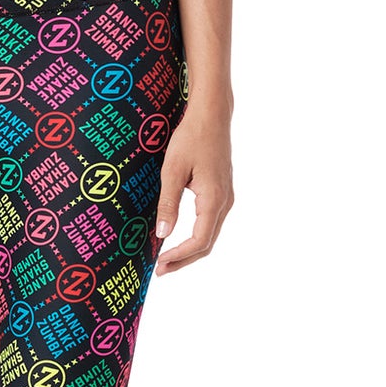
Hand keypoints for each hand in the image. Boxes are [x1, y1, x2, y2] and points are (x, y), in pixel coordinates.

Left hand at [154, 103, 232, 273]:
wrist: (211, 116)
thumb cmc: (191, 138)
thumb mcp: (172, 171)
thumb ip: (168, 204)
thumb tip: (162, 234)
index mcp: (214, 199)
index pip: (199, 241)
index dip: (180, 256)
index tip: (159, 263)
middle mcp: (225, 202)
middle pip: (207, 243)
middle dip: (184, 259)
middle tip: (160, 270)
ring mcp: (226, 197)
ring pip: (211, 234)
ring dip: (190, 250)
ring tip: (167, 258)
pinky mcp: (222, 192)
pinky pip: (211, 222)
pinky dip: (196, 236)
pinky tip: (179, 237)